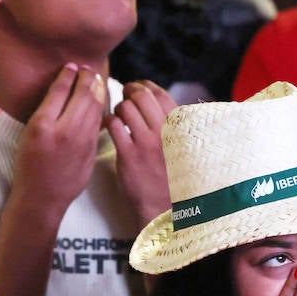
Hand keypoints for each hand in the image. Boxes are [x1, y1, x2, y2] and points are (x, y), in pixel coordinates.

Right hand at [11, 64, 106, 212]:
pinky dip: (100, 108)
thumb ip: (47, 111)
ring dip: (97, 90)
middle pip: (82, 94)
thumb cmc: (30, 164)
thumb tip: (64, 86)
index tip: (71, 66)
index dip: (68, 74)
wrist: (42, 196)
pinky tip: (99, 102)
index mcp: (43, 124)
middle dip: (87, 77)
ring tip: (95, 79)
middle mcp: (64, 130)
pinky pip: (98, 123)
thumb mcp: (30, 134)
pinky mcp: (92, 151)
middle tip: (87, 69)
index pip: (60, 89)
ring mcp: (81, 141)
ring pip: (95, 107)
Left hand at [108, 80, 172, 228]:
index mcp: (180, 128)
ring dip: (119, 108)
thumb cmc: (175, 180)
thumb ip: (178, 128)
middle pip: (141, 95)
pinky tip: (110, 127)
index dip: (145, 86)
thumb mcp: (187, 150)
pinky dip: (109, 121)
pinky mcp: (128, 155)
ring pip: (125, 108)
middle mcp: (164, 132)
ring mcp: (145, 143)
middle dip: (129, 91)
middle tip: (124, 95)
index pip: (160, 94)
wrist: (165, 209)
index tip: (139, 87)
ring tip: (119, 116)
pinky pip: (114, 126)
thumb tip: (166, 107)